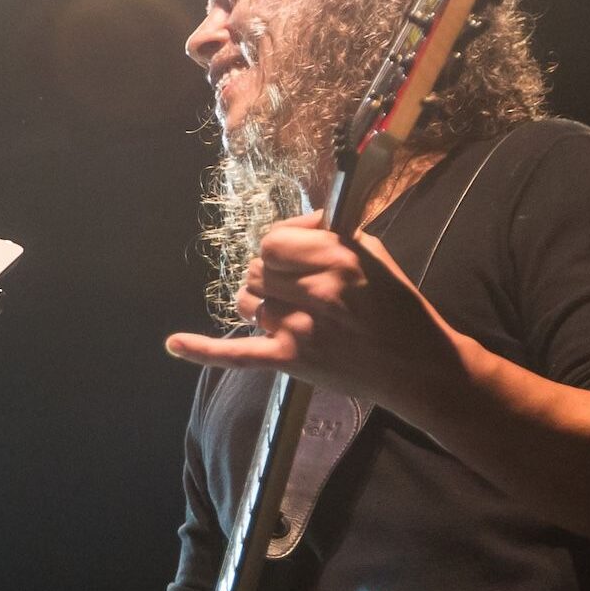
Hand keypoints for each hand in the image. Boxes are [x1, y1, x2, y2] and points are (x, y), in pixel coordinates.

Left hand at [165, 210, 465, 411]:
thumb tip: (299, 223)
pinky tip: (173, 344)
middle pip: (256, 269)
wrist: (416, 366)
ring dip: (262, 303)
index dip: (283, 244)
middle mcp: (315, 290)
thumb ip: (332, 236)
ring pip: (246, 302)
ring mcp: (299, 328)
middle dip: (273, 275)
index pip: (273, 240)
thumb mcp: (374, 255)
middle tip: (301, 289)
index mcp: (337, 258)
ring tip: (292, 313)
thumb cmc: (398, 306)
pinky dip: (202, 350)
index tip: (300, 252)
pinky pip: (235, 354)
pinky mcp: (289, 360)